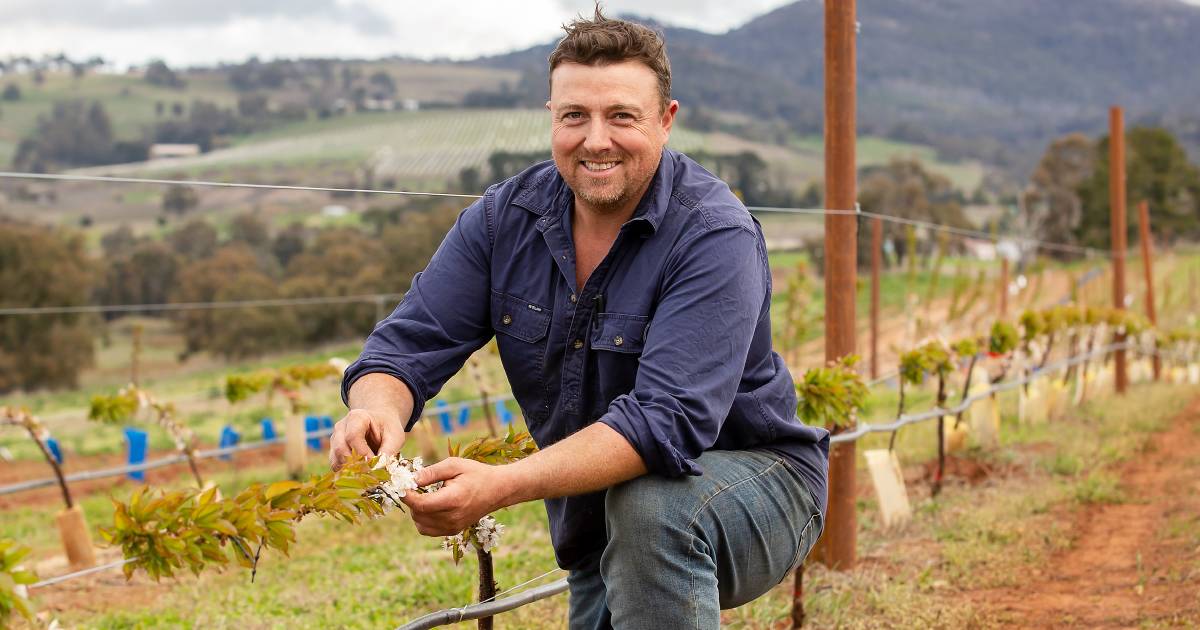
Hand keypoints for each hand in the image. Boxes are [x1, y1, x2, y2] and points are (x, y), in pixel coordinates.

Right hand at [328, 408, 405, 470]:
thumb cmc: (388, 428)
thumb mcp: (395, 436)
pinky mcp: (335, 450)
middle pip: (340, 448)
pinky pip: (335, 464)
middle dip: (354, 463)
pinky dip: (345, 472)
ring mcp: (336, 439)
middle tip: (368, 471)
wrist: (381, 423)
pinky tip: (357, 474)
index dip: (362, 452)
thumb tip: (380, 467)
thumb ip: (389, 450)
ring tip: (364, 473)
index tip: (373, 463)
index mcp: (357, 417)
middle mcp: (342, 427)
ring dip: (348, 469)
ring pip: (335, 458)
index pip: (353, 436)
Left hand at [401, 458, 515, 536]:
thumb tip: (411, 478)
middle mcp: (453, 517)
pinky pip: (428, 530)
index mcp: (453, 499)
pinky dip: (423, 519)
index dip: (406, 495)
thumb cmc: (476, 473)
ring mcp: (453, 527)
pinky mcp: (453, 531)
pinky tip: (430, 506)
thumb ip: (431, 472)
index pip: (420, 504)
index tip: (402, 484)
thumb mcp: (454, 465)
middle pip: (418, 514)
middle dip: (411, 500)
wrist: (498, 490)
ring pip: (420, 524)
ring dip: (416, 510)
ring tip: (425, 495)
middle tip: (415, 486)